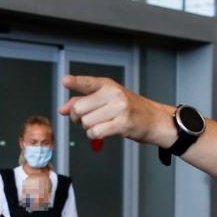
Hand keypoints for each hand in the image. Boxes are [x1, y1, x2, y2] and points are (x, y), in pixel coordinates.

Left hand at [60, 75, 176, 147]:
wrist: (153, 119)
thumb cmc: (129, 109)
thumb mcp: (106, 99)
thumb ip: (83, 101)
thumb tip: (63, 109)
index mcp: (107, 85)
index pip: (87, 83)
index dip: (75, 82)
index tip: (65, 80)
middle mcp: (113, 94)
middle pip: (79, 108)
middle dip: (77, 118)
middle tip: (85, 119)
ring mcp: (119, 108)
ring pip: (86, 123)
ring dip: (88, 128)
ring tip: (100, 125)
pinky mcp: (122, 124)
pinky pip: (95, 132)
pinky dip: (94, 135)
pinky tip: (102, 132)